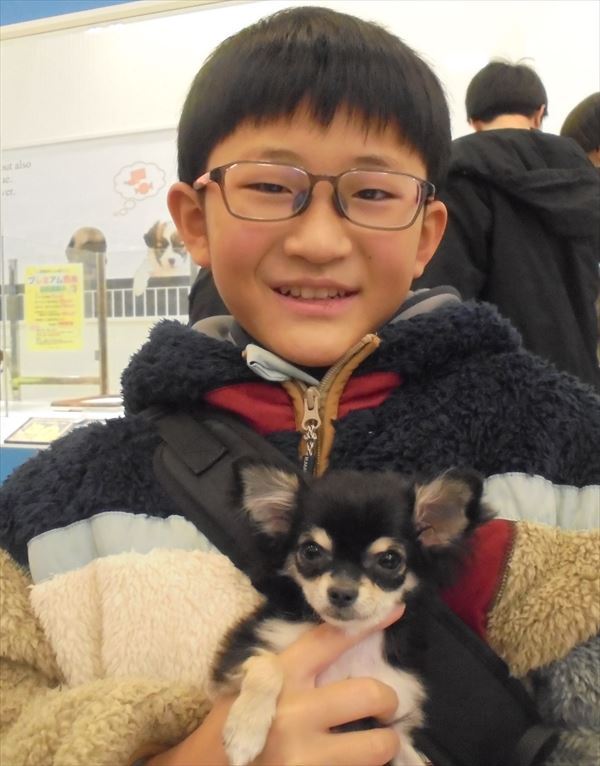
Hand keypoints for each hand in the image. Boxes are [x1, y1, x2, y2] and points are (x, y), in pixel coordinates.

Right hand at [148, 604, 404, 765]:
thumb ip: (293, 672)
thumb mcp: (253, 688)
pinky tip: (351, 762)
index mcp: (279, 679)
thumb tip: (344, 654)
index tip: (396, 610)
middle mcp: (296, 715)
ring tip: (372, 743)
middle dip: (388, 701)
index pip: (331, 640)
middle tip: (384, 709)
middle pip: (370, 694)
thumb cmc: (230, 728)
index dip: (368, 625)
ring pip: (378, 745)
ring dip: (383, 744)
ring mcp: (306, 758)